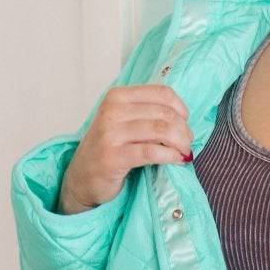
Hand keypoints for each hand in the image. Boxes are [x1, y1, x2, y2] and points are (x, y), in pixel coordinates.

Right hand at [58, 84, 193, 213]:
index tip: (185, 124)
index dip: (181, 109)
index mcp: (118, 96)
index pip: (162, 93)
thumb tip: (183, 119)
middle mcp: (112, 110)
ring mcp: (110, 133)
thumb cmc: (109, 148)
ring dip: (180, 143)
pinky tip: (177, 160)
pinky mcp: (114, 156)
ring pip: (161, 130)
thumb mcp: (124, 121)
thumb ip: (147, 113)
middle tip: (186, 144)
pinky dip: (170, 156)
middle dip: (183, 130)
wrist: (82, 176)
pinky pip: (152, 152)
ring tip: (184, 153)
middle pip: (164, 113)